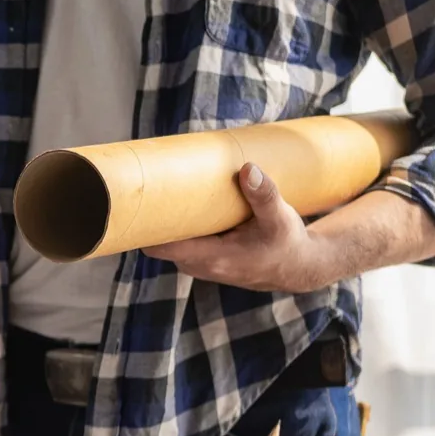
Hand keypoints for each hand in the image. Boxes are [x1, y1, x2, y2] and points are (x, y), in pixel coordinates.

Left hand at [143, 164, 338, 292]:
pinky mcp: (202, 261)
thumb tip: (248, 168)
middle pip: (157, 242)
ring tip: (163, 188)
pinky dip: (177, 227)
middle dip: (152, 218)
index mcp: (211, 258)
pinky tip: (178, 204)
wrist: (297, 267)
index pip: (160, 246)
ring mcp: (197, 265)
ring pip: (167, 242)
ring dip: (165, 221)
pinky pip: (178, 243)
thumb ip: (264, 194)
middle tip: (151, 183)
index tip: (137, 201)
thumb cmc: (287, 241)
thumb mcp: (280, 218)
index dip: (144, 227)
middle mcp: (198, 265)